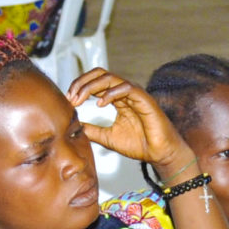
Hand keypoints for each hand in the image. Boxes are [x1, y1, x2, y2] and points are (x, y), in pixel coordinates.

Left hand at [67, 68, 188, 171]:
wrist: (159, 154)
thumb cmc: (140, 145)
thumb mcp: (107, 137)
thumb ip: (92, 130)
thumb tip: (73, 127)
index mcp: (117, 99)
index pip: (96, 82)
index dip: (80, 87)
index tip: (68, 100)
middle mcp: (125, 93)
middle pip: (100, 74)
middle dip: (82, 82)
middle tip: (70, 97)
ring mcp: (135, 94)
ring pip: (110, 78)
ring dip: (91, 87)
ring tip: (79, 99)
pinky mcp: (144, 99)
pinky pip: (126, 88)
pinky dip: (110, 93)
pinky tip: (99, 104)